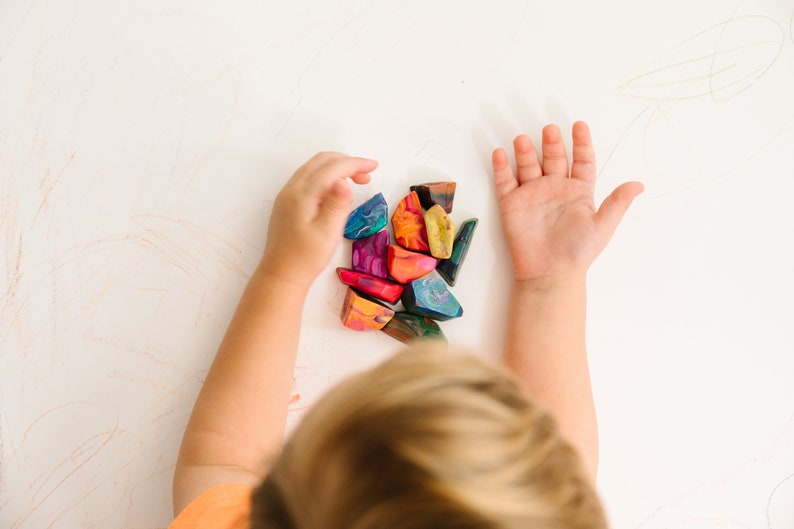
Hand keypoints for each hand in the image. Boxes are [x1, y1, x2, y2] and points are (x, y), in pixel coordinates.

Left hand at [260, 152, 377, 287]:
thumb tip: (344, 181)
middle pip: (322, 161)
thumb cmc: (306, 258)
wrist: (281, 274)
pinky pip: (308, 177)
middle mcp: (292, 189)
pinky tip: (336, 190)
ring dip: (336, 167)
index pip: (333, 168)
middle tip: (367, 174)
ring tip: (356, 181)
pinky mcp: (287, 202)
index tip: (373, 166)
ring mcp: (287, 195)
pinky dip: (326, 176)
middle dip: (347, 162)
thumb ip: (337, 204)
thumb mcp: (328, 232)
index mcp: (303, 194)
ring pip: (314, 167)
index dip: (355, 163)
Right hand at [491, 122, 642, 285]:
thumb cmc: (578, 252)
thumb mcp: (603, 226)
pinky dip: (501, 167)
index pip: (581, 160)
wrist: (549, 274)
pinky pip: (505, 181)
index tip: (579, 126)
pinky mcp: (511, 205)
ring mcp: (532, 195)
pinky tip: (500, 154)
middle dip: (551, 143)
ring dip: (525, 151)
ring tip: (522, 139)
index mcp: (578, 191)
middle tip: (549, 130)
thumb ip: (617, 203)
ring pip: (528, 165)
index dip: (582, 143)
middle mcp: (554, 189)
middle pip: (553, 158)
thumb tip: (640, 184)